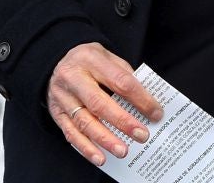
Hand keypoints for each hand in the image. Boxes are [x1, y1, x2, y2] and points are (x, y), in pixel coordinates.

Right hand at [44, 42, 161, 166]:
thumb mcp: (108, 56)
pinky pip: (71, 133)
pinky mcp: (56, 113)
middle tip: (142, 136)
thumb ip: (124, 75)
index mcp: (91, 59)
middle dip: (123, 122)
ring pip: (84, 122)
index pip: (120, 81)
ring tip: (122, 151)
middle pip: (99, 104)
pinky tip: (100, 158)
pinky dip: (86, 148)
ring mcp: (62, 97)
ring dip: (105, 140)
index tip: (156, 113)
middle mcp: (73, 78)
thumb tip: (146, 102)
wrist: (57, 61)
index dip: (140, 98)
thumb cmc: (90, 60)